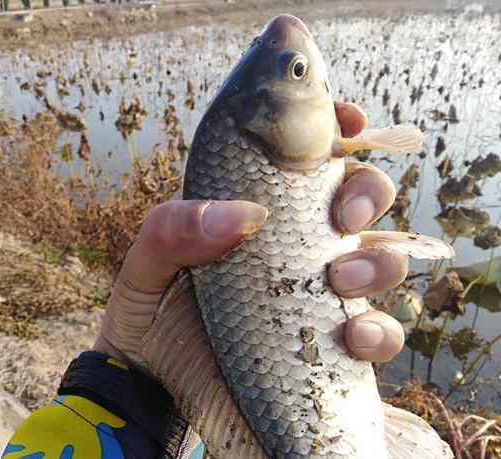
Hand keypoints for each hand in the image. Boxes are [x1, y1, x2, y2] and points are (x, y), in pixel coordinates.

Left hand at [94, 100, 405, 367]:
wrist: (150, 391)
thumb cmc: (146, 318)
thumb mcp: (144, 265)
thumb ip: (173, 230)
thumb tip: (245, 216)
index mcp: (252, 210)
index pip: (302, 156)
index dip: (333, 128)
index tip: (346, 121)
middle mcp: (292, 245)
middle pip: (358, 196)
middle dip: (367, 192)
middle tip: (342, 216)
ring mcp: (315, 293)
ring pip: (383, 258)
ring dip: (378, 261)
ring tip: (338, 280)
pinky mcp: (329, 346)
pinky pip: (380, 332)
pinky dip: (380, 331)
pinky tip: (351, 336)